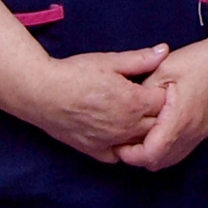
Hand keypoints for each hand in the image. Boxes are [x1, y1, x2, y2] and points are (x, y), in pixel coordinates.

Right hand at [20, 45, 169, 161]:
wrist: (41, 93)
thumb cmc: (75, 73)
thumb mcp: (110, 61)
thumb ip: (141, 59)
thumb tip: (165, 50)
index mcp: (134, 102)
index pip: (165, 103)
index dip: (165, 93)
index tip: (159, 86)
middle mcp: (126, 126)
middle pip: (157, 125)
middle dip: (159, 114)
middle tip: (151, 102)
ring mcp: (111, 141)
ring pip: (141, 143)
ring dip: (144, 132)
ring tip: (139, 118)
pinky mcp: (94, 150)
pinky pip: (118, 156)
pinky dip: (124, 148)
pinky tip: (121, 135)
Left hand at [115, 38, 207, 171]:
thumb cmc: (197, 61)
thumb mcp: (162, 70)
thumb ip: (142, 93)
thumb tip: (126, 110)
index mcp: (179, 119)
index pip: (150, 154)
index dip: (130, 154)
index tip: (118, 143)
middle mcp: (191, 132)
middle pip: (158, 162)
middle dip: (137, 157)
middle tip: (123, 141)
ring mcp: (199, 133)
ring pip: (170, 160)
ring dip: (151, 155)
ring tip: (137, 138)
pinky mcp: (203, 130)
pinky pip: (180, 152)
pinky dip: (164, 150)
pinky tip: (156, 134)